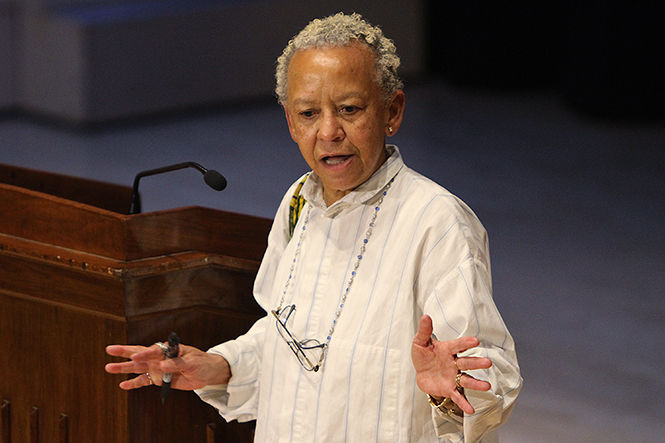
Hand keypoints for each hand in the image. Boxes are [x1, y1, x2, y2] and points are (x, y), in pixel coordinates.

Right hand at [105, 343, 229, 390]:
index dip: (145, 352)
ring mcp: (158, 368)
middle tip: (110, 349)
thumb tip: (162, 366)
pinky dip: (134, 383)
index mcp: (169, 349)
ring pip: (138, 367)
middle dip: (125, 352)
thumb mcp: (192, 362)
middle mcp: (160, 357)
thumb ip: (177, 364)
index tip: (136, 355)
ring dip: (124, 368)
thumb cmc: (202, 363)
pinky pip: (144, 381)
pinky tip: (123, 385)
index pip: (154, 350)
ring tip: (109, 368)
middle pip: (140, 353)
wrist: (208, 373)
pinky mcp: (159, 379)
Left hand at [411, 315, 491, 414]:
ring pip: (466, 380)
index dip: (466, 343)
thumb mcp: (420, 342)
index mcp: (448, 350)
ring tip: (487, 386)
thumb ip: (424, 331)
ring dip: (476, 384)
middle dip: (477, 363)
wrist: (421, 373)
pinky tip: (471, 410)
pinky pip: (458, 396)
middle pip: (467, 363)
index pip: (458, 345)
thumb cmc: (423, 355)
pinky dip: (464, 403)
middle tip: (488, 362)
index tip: (476, 341)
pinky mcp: (449, 389)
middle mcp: (454, 363)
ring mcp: (453, 377)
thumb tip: (425, 315)